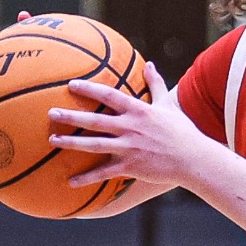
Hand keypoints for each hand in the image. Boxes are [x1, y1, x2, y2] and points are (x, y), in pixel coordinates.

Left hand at [49, 62, 205, 188]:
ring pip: (94, 144)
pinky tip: (71, 181)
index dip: (89, 89)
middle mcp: (130, 127)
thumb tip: (150, 64)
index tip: (71, 85)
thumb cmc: (182, 131)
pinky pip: (104, 172)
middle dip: (71, 116)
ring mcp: (129, 147)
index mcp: (138, 111)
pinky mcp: (130, 166)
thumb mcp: (168, 105)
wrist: (194, 159)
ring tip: (52, 140)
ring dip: (71, 143)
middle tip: (51, 113)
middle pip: (95, 120)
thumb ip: (155, 84)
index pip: (109, 95)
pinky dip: (87, 178)